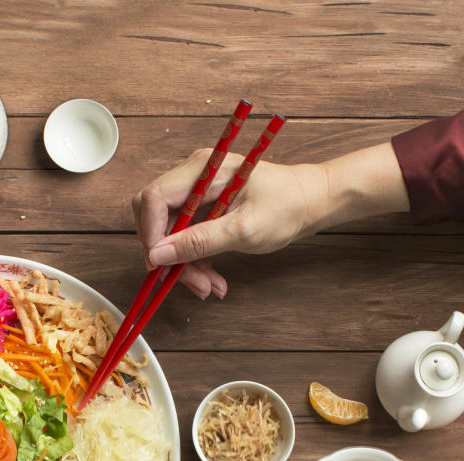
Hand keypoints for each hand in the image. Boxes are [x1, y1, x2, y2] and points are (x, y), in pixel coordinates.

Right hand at [132, 150, 328, 298]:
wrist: (312, 201)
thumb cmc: (288, 206)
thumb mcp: (244, 229)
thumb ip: (199, 242)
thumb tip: (158, 255)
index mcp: (203, 170)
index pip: (154, 198)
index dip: (151, 234)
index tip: (159, 266)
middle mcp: (194, 176)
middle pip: (156, 217)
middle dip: (169, 255)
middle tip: (192, 283)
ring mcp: (197, 192)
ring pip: (169, 233)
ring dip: (184, 264)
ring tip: (209, 286)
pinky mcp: (202, 208)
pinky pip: (185, 237)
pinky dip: (195, 261)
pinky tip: (212, 278)